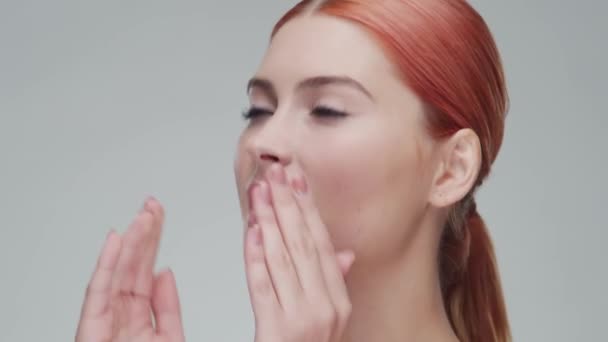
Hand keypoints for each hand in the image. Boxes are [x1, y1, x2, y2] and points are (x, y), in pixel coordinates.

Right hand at [75, 198, 184, 341]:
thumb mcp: (168, 338)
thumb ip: (168, 307)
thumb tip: (165, 273)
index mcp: (136, 315)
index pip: (144, 269)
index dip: (152, 241)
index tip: (158, 216)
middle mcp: (118, 312)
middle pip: (131, 264)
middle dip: (143, 233)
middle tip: (151, 204)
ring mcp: (104, 318)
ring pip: (117, 270)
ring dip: (131, 241)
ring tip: (143, 217)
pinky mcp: (90, 325)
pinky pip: (97, 290)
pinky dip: (106, 263)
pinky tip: (116, 240)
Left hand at [244, 164, 354, 341]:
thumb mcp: (329, 319)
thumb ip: (335, 283)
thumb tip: (346, 254)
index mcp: (339, 300)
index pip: (322, 244)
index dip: (308, 208)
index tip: (296, 179)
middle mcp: (327, 307)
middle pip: (304, 245)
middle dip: (288, 205)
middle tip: (275, 173)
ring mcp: (304, 320)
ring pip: (283, 259)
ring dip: (269, 222)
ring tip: (260, 192)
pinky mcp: (277, 332)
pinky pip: (263, 287)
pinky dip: (255, 257)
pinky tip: (250, 232)